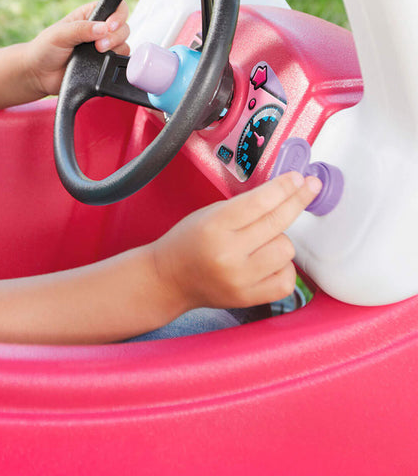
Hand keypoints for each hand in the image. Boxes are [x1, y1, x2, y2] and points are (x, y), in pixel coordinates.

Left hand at [24, 0, 130, 97]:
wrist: (38, 75)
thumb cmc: (44, 49)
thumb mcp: (59, 34)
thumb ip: (81, 29)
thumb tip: (104, 29)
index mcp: (90, 15)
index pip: (115, 7)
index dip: (118, 15)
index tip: (110, 26)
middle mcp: (99, 30)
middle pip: (124, 27)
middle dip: (115, 36)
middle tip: (99, 45)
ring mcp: (103, 48)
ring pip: (124, 44)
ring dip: (115, 49)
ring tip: (98, 54)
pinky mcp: (103, 65)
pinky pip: (119, 62)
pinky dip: (115, 63)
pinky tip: (101, 64)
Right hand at [149, 172, 321, 313]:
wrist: (169, 278)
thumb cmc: (188, 241)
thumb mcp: (208, 214)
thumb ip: (244, 207)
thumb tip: (282, 193)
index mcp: (214, 226)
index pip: (260, 202)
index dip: (284, 188)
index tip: (300, 178)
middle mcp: (228, 253)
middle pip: (278, 223)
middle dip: (297, 200)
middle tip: (309, 187)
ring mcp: (240, 279)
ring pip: (286, 250)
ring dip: (281, 240)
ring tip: (262, 240)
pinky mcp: (249, 298)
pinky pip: (287, 279)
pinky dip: (283, 267)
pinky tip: (269, 261)